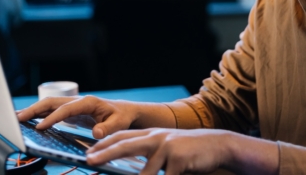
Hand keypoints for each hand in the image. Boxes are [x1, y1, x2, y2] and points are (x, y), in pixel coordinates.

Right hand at [16, 95, 139, 138]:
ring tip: (16, 118)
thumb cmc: (121, 117)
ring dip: (33, 111)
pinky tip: (28, 121)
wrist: (123, 112)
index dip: (52, 118)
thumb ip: (108, 128)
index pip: (66, 109)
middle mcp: (78, 101)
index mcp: (88, 102)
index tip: (40, 127)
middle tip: (17, 118)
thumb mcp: (119, 123)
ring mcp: (72, 105)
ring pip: (49, 105)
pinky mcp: (70, 112)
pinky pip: (51, 111)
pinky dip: (38, 114)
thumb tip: (96, 133)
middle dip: (34, 109)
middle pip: (52, 102)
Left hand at [86, 128, 234, 174]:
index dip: (104, 144)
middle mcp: (156, 137)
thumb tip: (130, 172)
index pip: (122, 136)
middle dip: (105, 153)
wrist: (216, 145)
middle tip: (89, 161)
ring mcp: (167, 147)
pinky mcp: (179, 159)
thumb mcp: (166, 150)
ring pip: (146, 173)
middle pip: (125, 145)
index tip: (89, 153)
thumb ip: (148, 157)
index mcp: (151, 134)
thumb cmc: (188, 151)